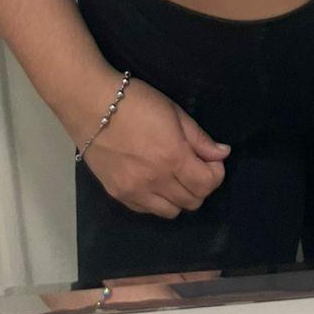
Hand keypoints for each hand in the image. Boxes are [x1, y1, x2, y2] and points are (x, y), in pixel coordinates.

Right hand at [80, 78, 229, 218]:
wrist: (91, 107)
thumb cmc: (137, 102)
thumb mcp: (174, 112)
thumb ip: (199, 138)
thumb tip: (222, 154)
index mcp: (173, 157)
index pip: (207, 184)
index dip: (216, 173)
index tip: (212, 160)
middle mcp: (156, 182)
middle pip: (192, 201)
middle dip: (202, 185)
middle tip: (196, 166)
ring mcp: (135, 192)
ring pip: (172, 212)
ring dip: (181, 197)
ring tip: (176, 175)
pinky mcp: (118, 195)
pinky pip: (148, 211)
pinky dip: (159, 201)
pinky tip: (156, 182)